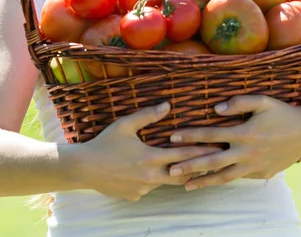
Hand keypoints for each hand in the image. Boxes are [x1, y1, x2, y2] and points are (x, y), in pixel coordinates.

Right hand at [81, 102, 221, 200]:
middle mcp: (150, 177)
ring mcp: (143, 189)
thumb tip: (167, 105)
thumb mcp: (125, 125)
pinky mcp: (134, 196)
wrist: (83, 168)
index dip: (201, 151)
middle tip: (212, 163)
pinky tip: (148, 173)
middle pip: (182, 175)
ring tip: (188, 168)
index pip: (183, 155)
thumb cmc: (105, 143)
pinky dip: (152, 181)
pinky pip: (148, 188)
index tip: (216, 148)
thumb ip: (148, 115)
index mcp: (151, 157)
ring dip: (175, 175)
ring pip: (165, 182)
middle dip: (197, 169)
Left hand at [166, 95, 300, 190]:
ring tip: (185, 186)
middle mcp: (247, 152)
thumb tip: (215, 109)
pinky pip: (239, 178)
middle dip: (189, 166)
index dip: (190, 135)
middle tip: (169, 171)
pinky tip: (211, 182)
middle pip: (212, 161)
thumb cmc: (282, 112)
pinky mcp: (262, 174)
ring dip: (203, 181)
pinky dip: (224, 181)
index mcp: (244, 132)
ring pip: (224, 177)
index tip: (172, 137)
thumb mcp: (263, 101)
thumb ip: (238, 102)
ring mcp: (254, 166)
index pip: (211, 135)